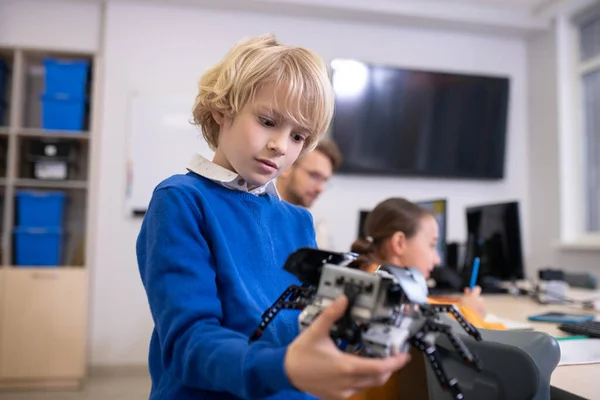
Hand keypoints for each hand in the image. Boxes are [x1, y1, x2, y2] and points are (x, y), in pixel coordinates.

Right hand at [284, 296, 410, 399]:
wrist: (286, 372)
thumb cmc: (302, 352)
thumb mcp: (316, 330)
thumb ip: (331, 314)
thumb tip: (343, 299)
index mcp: (346, 366)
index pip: (379, 367)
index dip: (395, 362)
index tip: (405, 355)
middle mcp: (348, 382)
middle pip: (379, 378)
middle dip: (390, 367)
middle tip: (394, 353)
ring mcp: (344, 391)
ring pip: (369, 384)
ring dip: (377, 372)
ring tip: (378, 357)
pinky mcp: (338, 395)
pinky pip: (358, 388)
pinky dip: (364, 378)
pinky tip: (359, 365)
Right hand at [461, 286, 485, 317]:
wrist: (468, 320)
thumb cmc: (463, 309)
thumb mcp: (462, 300)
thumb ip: (466, 294)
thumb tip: (467, 289)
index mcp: (474, 296)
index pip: (477, 288)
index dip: (474, 290)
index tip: (471, 291)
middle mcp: (480, 300)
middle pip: (479, 297)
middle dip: (475, 299)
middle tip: (470, 302)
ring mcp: (482, 307)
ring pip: (480, 305)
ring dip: (477, 306)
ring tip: (470, 310)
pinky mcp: (484, 313)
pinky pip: (481, 311)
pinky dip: (478, 312)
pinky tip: (474, 314)